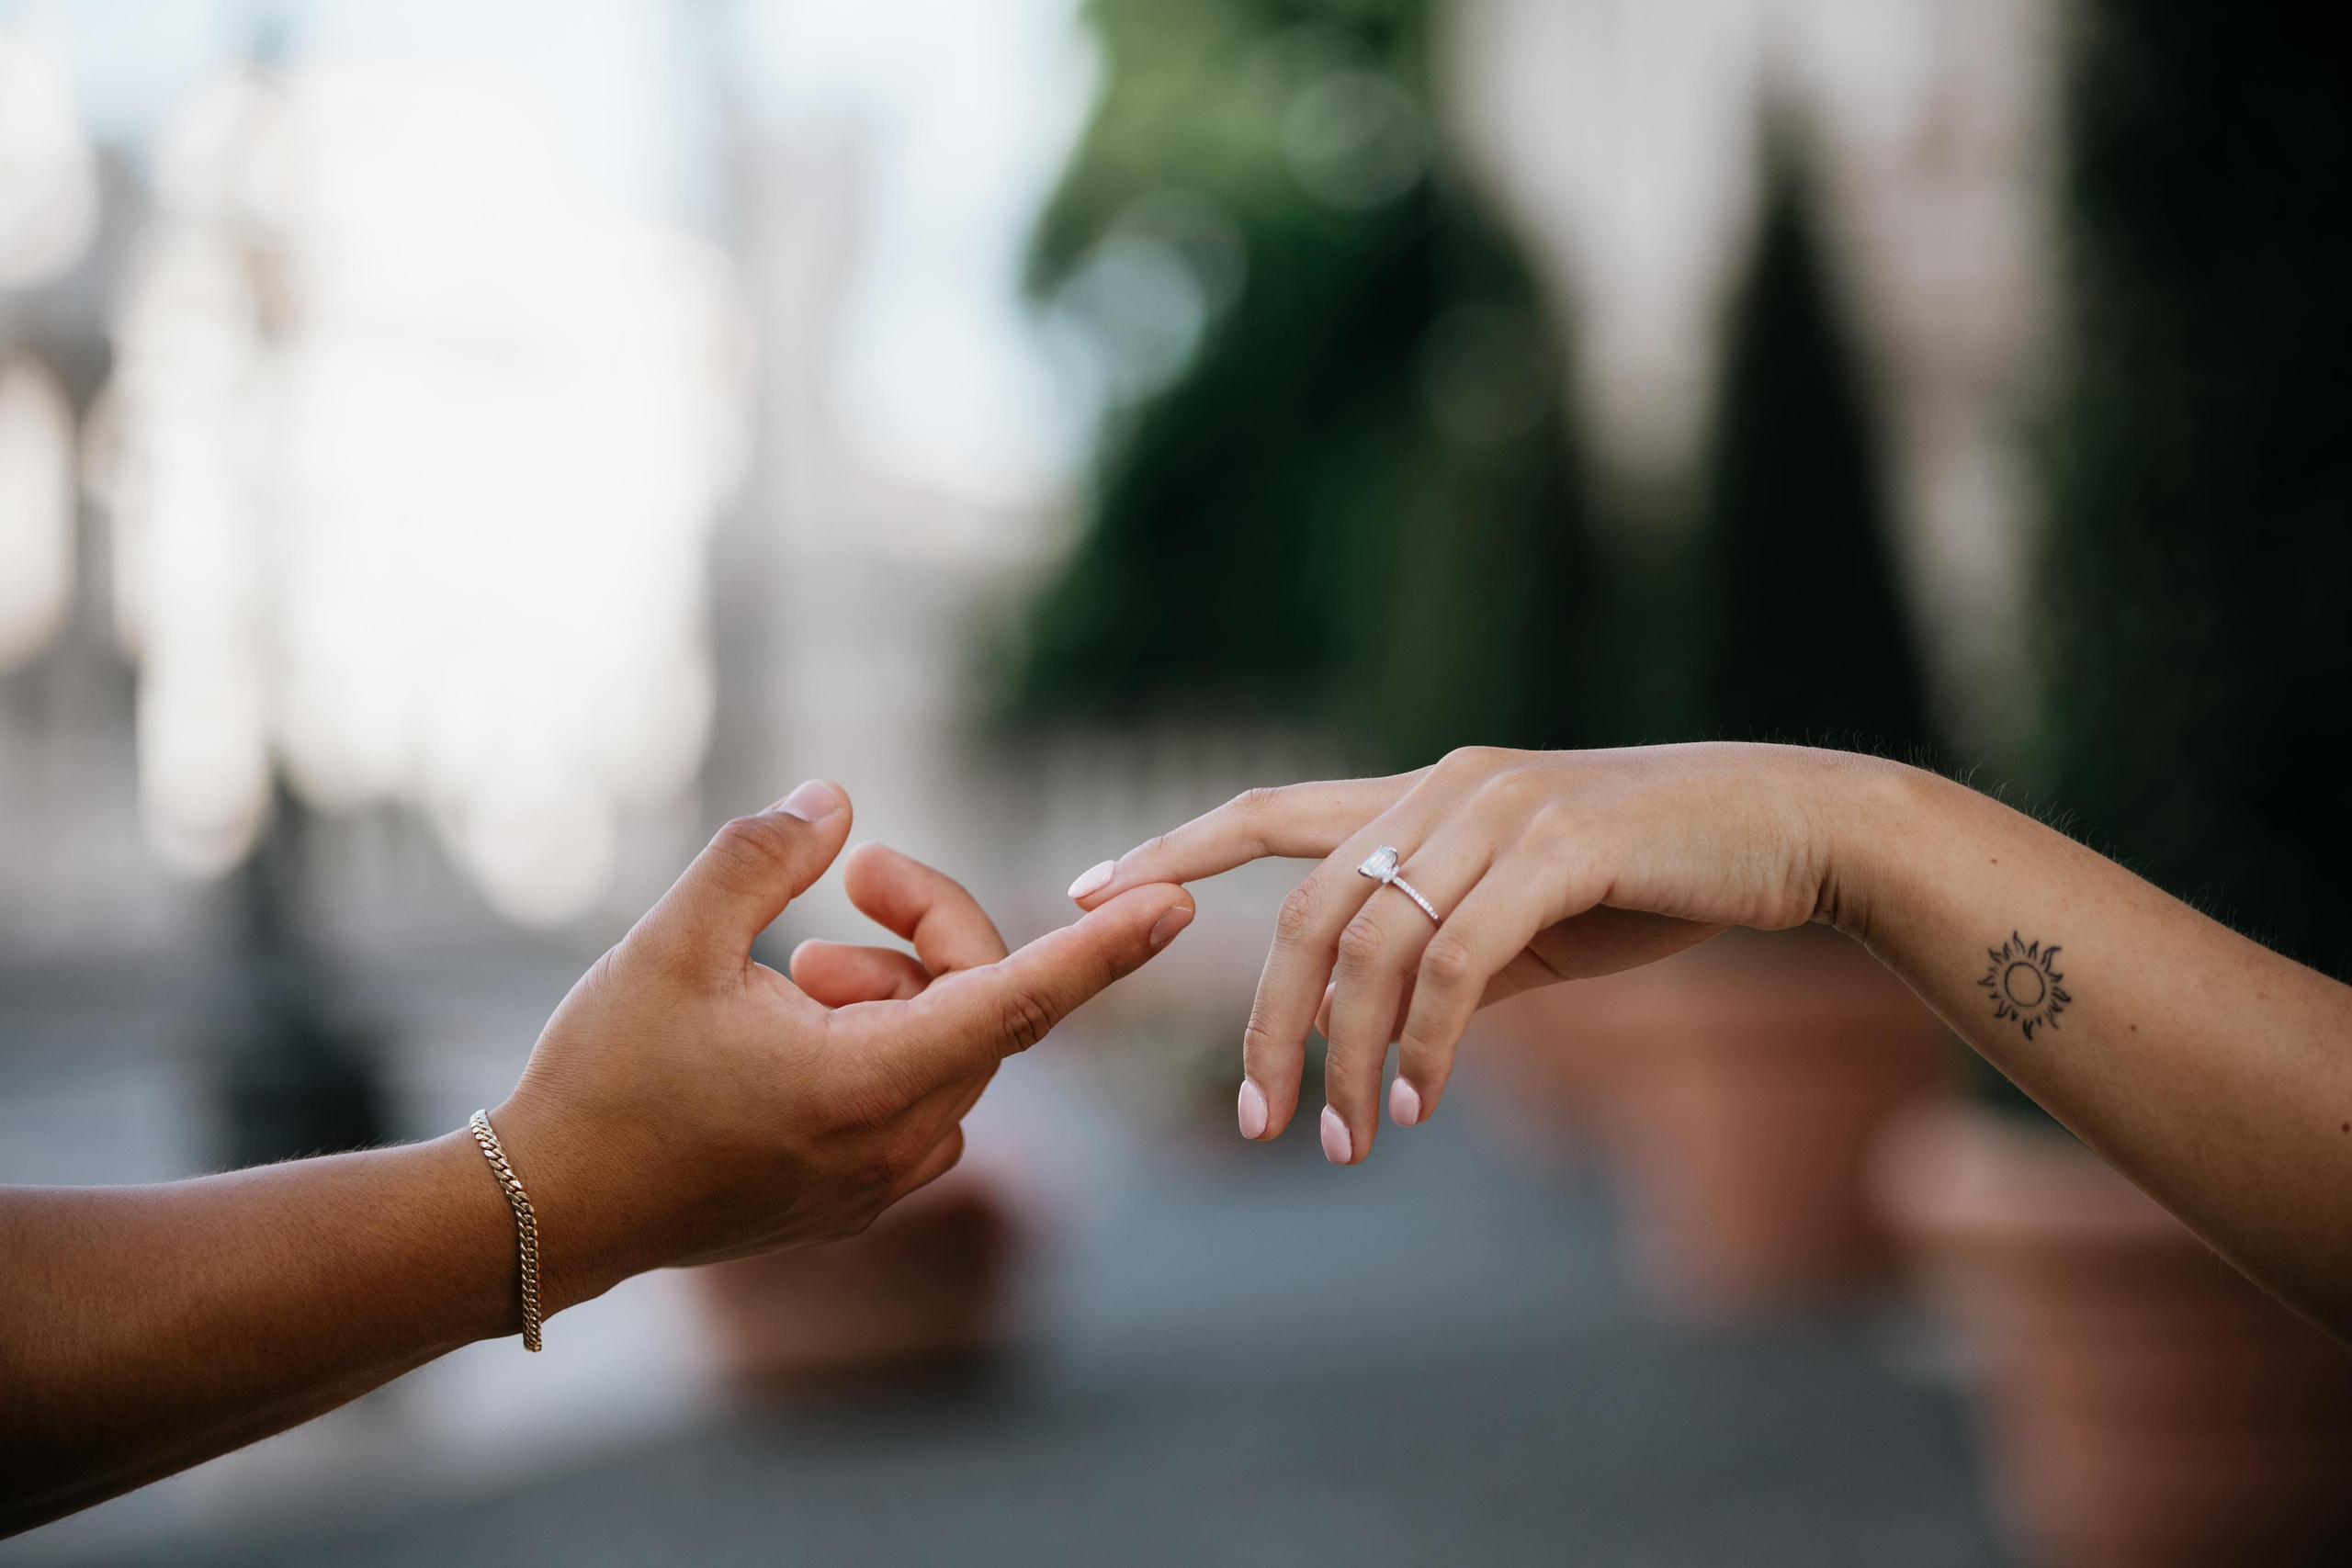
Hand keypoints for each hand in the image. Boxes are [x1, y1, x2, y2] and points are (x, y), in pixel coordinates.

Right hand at [495, 780, 1194, 1309]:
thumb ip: (762, 858)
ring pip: (949, 1048)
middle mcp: (897, 1144)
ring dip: (896, 984)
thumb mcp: (672, 943)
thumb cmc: (604, 1081)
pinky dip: (879, 1036)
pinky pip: (915, 1092)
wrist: (548, 1216)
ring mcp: (881, 1181)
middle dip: (930, 926)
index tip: (1177, 906)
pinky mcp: (856, 1194)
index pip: (1019, 1003)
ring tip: (795, 964)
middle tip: (847, 879)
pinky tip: (793, 1018)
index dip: (1103, 951)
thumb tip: (837, 801)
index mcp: (867, 1086)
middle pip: (981, 1006)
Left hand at [1068, 745, 1851, 1162]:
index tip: (1084, 884)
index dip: (1173, 846)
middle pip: (1306, 908)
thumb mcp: (1536, 919)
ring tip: (1342, 1141)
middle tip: (1258, 1125)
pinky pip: (1455, 960)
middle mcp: (1444, 788)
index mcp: (1426, 795)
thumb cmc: (1664, 872)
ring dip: (1345, 1054)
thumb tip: (1385, 1030)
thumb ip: (1454, 956)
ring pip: (1372, 940)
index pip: (1271, 812)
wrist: (1793, 829)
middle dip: (1266, 1023)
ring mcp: (1498, 811)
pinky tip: (1414, 1104)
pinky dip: (1423, 1043)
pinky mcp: (1557, 848)